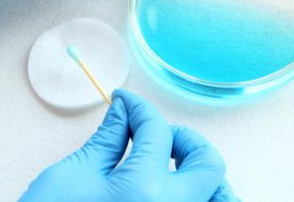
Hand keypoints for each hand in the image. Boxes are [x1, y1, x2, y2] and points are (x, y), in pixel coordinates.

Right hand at [19, 90, 237, 201]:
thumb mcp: (74, 174)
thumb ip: (108, 137)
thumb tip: (123, 111)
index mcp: (143, 190)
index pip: (156, 130)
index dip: (138, 106)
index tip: (125, 101)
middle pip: (208, 162)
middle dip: (185, 138)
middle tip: (156, 135)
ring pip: (219, 196)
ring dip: (202, 172)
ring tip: (172, 163)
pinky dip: (201, 197)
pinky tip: (174, 189)